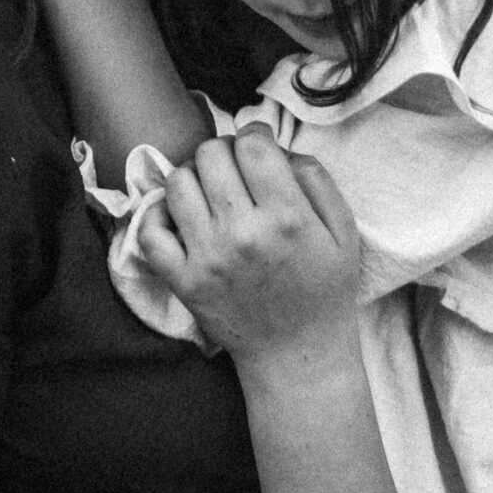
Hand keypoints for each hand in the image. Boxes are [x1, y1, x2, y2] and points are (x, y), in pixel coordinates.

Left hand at [136, 131, 362, 363]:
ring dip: (192, 176)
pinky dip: (157, 215)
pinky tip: (179, 216)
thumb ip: (316, 180)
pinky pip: (149, 231)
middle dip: (223, 151)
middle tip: (233, 168)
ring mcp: (208, 257)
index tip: (257, 146)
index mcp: (287, 217)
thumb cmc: (324, 292)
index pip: (252, 145)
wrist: (298, 356)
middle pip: (211, 155)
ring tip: (208, 189)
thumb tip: (277, 147)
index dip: (254, 135)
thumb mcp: (343, 232)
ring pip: (178, 183)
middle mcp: (243, 233)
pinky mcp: (183, 281)